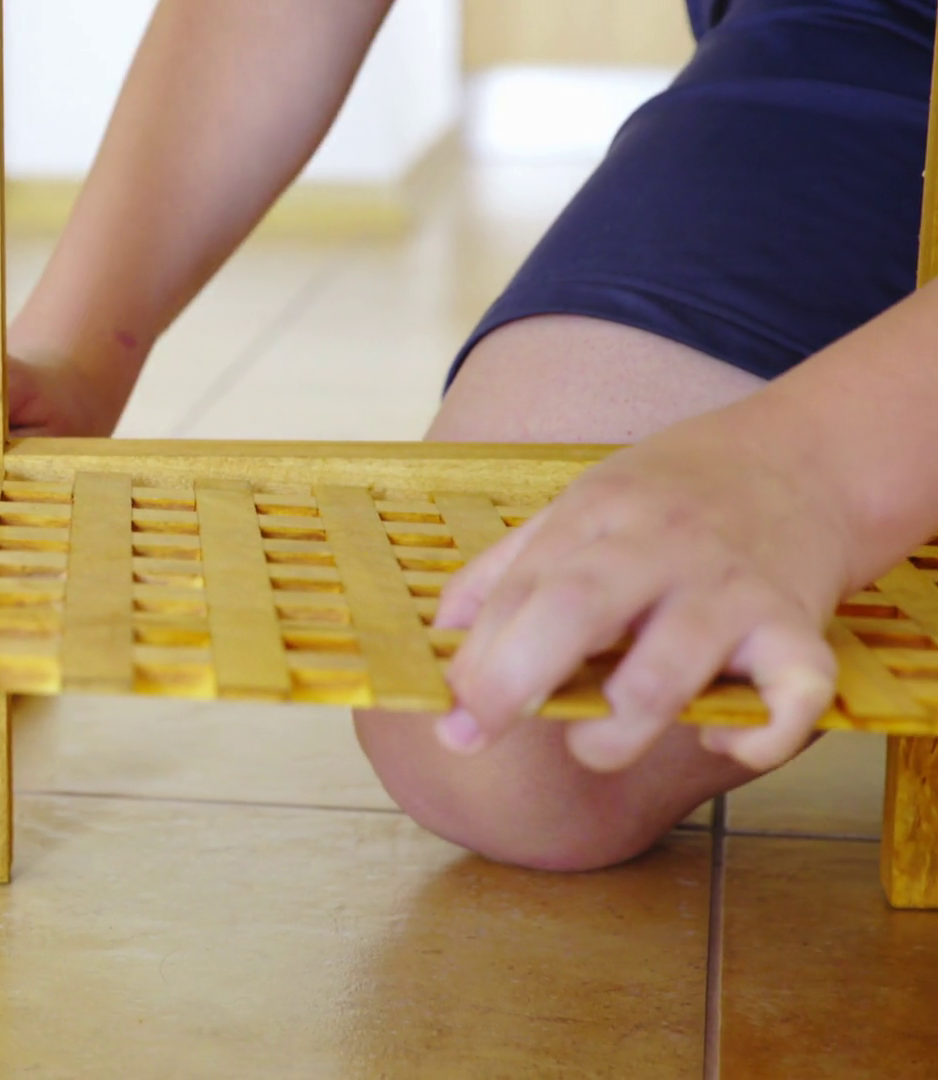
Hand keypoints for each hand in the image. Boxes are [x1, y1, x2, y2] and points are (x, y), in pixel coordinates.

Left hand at [432, 414, 853, 772]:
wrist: (810, 458)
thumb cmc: (676, 495)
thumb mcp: (582, 504)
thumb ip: (508, 568)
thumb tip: (441, 633)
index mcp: (598, 516)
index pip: (521, 590)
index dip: (476, 662)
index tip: (448, 720)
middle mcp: (663, 549)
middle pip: (577, 612)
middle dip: (514, 683)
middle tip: (477, 734)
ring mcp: (734, 591)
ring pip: (665, 677)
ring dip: (616, 732)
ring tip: (597, 741)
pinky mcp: (801, 629)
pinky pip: (788, 701)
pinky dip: (753, 738)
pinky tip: (718, 737)